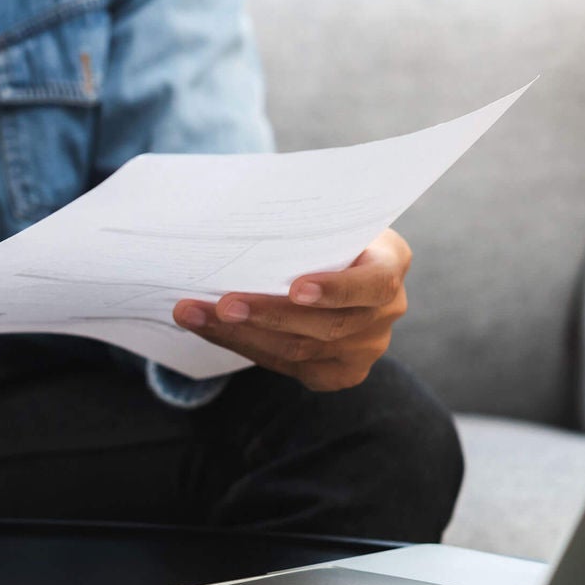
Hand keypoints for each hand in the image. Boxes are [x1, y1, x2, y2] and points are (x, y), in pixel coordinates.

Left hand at [172, 229, 411, 391]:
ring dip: (239, 333)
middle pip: (324, 326)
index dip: (336, 289)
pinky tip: (209, 329)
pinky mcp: (338, 374)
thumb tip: (242, 210)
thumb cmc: (324, 237)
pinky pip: (286, 366)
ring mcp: (364, 349)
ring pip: (297, 351)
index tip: (296, 287)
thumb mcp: (327, 221)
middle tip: (221, 304)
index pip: (373, 283)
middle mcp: (386, 312)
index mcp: (391, 264)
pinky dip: (242, 346)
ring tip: (194, 313)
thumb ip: (305, 225)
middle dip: (266, 315)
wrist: (335, 271)